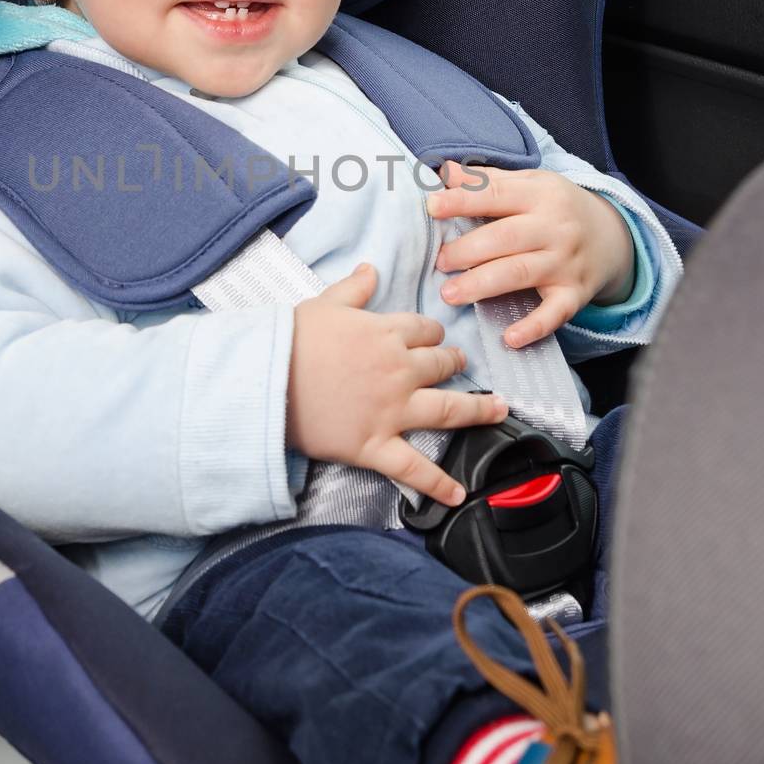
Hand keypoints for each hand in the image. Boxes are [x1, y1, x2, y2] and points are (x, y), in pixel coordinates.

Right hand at [286, 262, 507, 505]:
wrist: (265, 381)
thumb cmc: (290, 340)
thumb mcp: (323, 304)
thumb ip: (353, 288)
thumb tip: (372, 269)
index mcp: (386, 333)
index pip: (425, 330)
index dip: (431, 333)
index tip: (432, 337)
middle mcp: (399, 370)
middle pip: (442, 364)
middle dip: (454, 363)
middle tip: (460, 365)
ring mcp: (392, 410)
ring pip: (449, 409)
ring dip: (479, 409)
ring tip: (498, 409)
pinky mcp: (376, 445)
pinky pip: (414, 468)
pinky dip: (438, 484)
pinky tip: (459, 494)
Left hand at [428, 161, 634, 346]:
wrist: (613, 236)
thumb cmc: (558, 208)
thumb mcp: (531, 184)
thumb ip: (488, 181)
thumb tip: (443, 171)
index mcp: (540, 195)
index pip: (496, 194)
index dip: (463, 200)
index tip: (431, 206)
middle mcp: (555, 228)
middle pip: (505, 238)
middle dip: (467, 251)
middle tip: (439, 262)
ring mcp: (565, 263)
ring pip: (520, 273)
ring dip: (482, 285)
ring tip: (450, 294)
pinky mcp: (574, 294)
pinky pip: (554, 313)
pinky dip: (533, 327)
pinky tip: (509, 338)